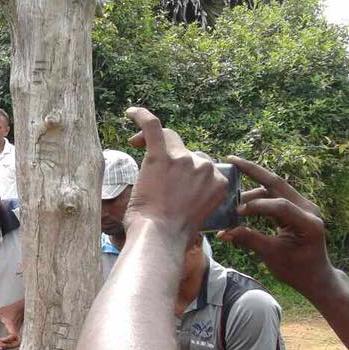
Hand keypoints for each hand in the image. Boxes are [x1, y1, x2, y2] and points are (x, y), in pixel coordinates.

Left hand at [0, 300, 23, 349]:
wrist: (19, 308)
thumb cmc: (9, 310)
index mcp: (12, 326)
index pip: (13, 335)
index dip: (7, 339)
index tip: (0, 340)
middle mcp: (16, 331)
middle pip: (16, 343)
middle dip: (8, 346)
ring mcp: (17, 333)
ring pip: (17, 344)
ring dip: (9, 347)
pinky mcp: (16, 334)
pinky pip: (15, 342)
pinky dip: (10, 345)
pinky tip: (3, 344)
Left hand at [125, 107, 227, 235]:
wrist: (160, 236)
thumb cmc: (173, 234)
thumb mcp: (196, 215)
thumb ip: (196, 199)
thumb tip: (181, 198)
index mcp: (219, 182)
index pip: (203, 166)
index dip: (186, 166)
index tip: (169, 173)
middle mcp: (205, 167)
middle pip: (189, 153)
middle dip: (172, 158)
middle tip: (150, 169)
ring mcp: (183, 160)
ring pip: (171, 139)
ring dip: (156, 143)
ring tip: (136, 145)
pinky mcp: (160, 156)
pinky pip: (152, 127)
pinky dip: (141, 117)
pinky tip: (130, 112)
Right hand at [217, 156, 330, 296]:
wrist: (314, 275)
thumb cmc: (296, 270)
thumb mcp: (272, 256)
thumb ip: (250, 240)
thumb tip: (224, 232)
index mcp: (308, 222)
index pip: (279, 205)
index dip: (255, 207)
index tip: (235, 214)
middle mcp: (308, 208)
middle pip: (278, 183)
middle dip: (253, 171)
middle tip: (231, 160)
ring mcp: (303, 206)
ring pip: (275, 188)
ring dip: (252, 190)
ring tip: (231, 198)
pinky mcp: (296, 209)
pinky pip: (275, 196)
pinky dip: (258, 197)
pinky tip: (242, 199)